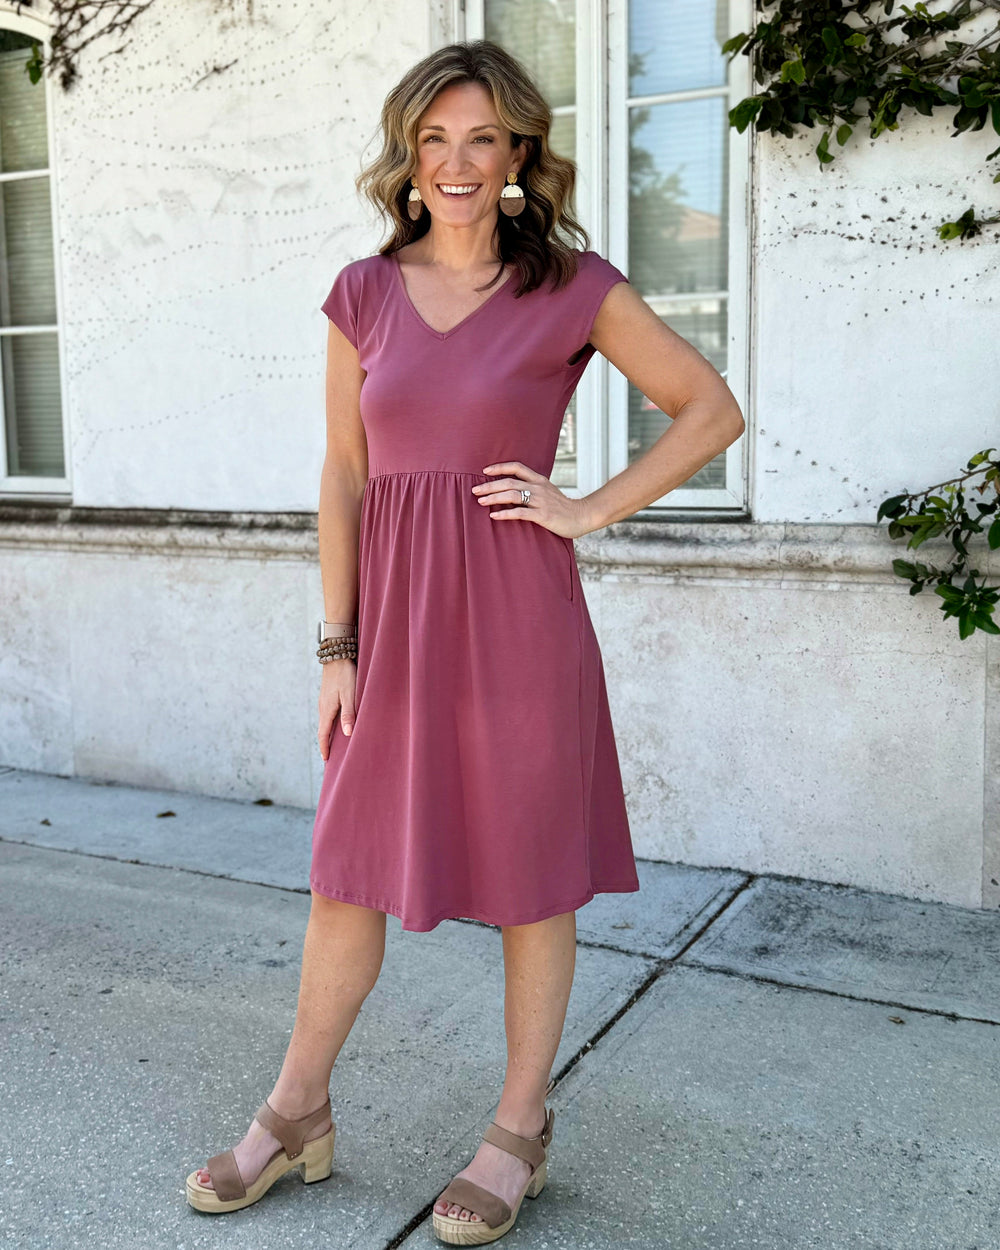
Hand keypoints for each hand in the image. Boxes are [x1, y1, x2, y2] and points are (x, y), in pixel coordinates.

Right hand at [318, 659, 356, 757]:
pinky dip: (329, 725)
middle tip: (330, 757)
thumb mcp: (350, 694)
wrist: (336, 655)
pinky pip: (327, 715)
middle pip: (323, 730)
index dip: (324, 748)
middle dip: (325, 744)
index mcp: (327, 710)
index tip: (326, 760)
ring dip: (327, 734)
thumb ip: (349, 713)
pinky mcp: (327, 696)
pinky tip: (336, 725)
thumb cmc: (345, 675)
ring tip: (333, 744)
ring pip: (325, 723)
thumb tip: (347, 734)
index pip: (323, 734)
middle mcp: (323, 707)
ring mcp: (324, 702)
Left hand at [471, 461, 592, 538]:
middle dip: (490, 485)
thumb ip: (533, 489)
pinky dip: (505, 514)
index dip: (500, 467)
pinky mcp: (542, 515)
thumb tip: (513, 490)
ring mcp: (540, 501)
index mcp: (539, 480)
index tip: (485, 471)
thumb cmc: (563, 506)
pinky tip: (494, 516)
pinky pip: (520, 513)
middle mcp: (538, 488)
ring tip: (480, 502)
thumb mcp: (548, 492)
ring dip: (494, 498)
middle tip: (474, 490)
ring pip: (512, 496)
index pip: (517, 467)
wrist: (582, 516)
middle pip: (509, 482)